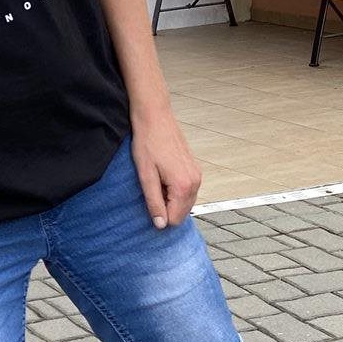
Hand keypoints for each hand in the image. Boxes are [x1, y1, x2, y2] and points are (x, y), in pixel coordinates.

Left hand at [131, 108, 202, 229]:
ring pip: (185, 202)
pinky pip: (187, 191)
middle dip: (165, 208)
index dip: (158, 215)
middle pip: (182, 213)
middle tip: (151, 189)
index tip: (147, 200)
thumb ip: (154, 202)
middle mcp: (195, 182)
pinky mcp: (194, 169)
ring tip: (156, 181)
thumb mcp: (145, 176)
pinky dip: (175, 190)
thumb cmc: (147, 143)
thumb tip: (160, 224)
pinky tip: (162, 176)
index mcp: (184, 186)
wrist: (155, 117)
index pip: (174, 219)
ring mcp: (197, 175)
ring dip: (170, 199)